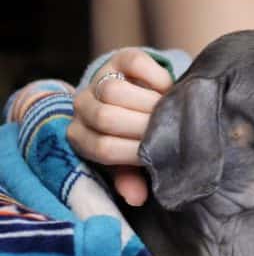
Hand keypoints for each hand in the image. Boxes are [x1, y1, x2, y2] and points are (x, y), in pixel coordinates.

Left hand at [68, 48, 173, 205]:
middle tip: (169, 128)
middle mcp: (83, 106)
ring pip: (115, 90)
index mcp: (82, 136)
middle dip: (143, 125)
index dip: (133, 152)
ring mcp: (99, 79)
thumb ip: (131, 175)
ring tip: (168, 109)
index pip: (103, 148)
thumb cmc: (136, 136)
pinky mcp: (120, 58)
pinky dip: (155, 77)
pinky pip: (135, 63)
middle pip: (105, 117)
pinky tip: (168, 88)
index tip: (159, 152)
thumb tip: (138, 198)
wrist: (139, 98)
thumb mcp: (131, 158)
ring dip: (148, 102)